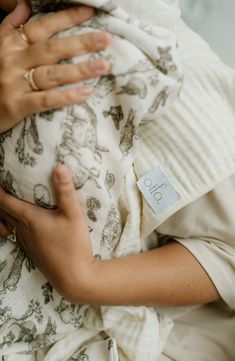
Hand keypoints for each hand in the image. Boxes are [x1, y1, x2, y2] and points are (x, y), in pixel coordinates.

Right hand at [0, 1, 110, 132]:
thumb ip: (10, 26)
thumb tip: (26, 4)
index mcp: (10, 45)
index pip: (42, 27)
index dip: (66, 18)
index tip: (89, 12)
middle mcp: (13, 61)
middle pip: (52, 49)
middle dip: (80, 43)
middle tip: (105, 39)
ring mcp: (14, 84)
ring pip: (52, 74)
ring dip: (80, 69)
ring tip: (104, 65)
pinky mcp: (17, 106)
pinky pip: (45, 100)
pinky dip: (66, 97)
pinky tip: (86, 93)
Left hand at [0, 164, 93, 298]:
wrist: (75, 278)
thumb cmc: (73, 246)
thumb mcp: (73, 215)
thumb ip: (66, 191)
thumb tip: (60, 167)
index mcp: (29, 218)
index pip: (4, 200)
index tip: (0, 177)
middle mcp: (22, 230)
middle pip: (3, 211)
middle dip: (2, 197)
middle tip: (7, 184)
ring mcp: (26, 242)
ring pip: (9, 223)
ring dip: (8, 210)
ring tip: (15, 199)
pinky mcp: (32, 251)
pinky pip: (17, 232)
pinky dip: (16, 222)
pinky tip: (28, 222)